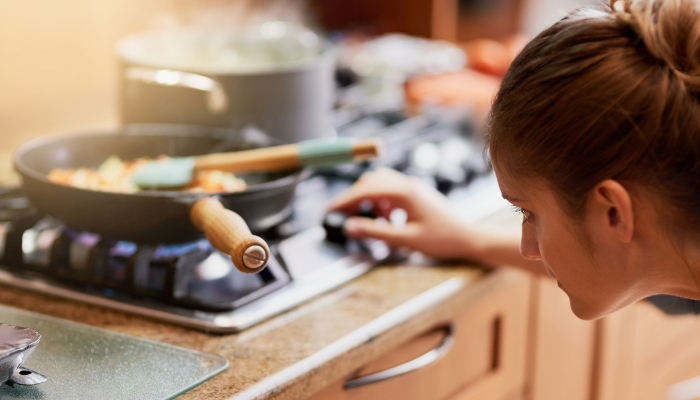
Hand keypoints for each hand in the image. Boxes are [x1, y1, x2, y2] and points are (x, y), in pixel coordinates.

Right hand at [326, 168, 477, 259]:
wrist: (468, 238)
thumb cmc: (442, 240)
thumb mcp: (405, 239)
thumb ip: (376, 232)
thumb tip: (349, 226)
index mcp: (405, 192)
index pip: (366, 189)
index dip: (345, 199)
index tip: (329, 210)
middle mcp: (408, 184)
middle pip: (371, 182)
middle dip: (354, 197)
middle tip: (342, 215)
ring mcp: (414, 187)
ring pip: (381, 183)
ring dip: (368, 198)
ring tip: (365, 219)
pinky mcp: (417, 194)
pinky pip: (391, 190)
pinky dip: (381, 201)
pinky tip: (385, 219)